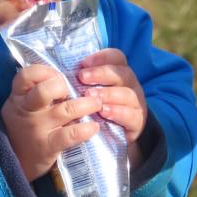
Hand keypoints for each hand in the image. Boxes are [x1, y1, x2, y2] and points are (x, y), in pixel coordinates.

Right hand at [1, 64, 101, 181]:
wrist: (13, 161)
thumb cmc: (24, 124)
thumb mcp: (22, 104)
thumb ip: (37, 89)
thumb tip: (69, 73)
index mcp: (19, 96)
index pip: (27, 74)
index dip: (45, 71)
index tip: (58, 76)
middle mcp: (27, 110)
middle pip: (44, 90)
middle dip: (63, 86)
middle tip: (74, 90)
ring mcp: (38, 128)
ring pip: (66, 110)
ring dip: (87, 104)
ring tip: (97, 103)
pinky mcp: (48, 146)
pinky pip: (71, 135)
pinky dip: (86, 129)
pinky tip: (94, 127)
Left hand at [77, 49, 147, 167]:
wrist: (112, 139)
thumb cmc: (97, 110)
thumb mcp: (91, 93)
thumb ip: (82, 82)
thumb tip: (59, 72)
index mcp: (119, 74)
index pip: (116, 57)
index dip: (102, 57)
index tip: (83, 63)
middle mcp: (130, 86)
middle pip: (122, 73)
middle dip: (101, 73)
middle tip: (82, 77)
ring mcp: (136, 103)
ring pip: (128, 93)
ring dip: (108, 93)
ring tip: (91, 96)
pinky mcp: (137, 122)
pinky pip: (132, 115)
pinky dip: (118, 112)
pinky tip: (104, 112)